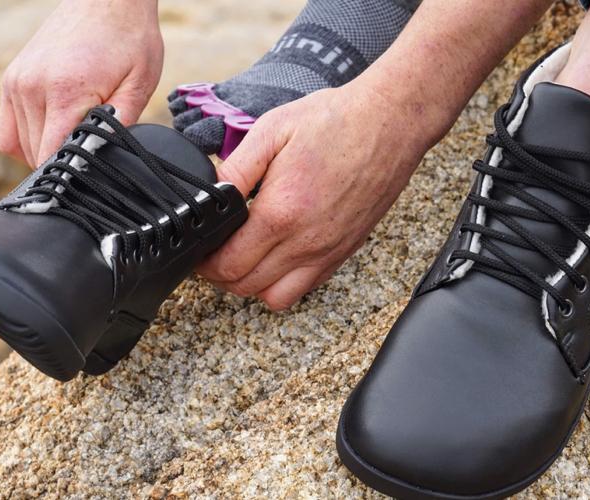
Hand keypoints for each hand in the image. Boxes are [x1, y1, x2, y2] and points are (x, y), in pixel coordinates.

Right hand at [0, 0, 162, 166]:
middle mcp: (32, 87)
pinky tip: (51, 138)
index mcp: (65, 91)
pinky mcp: (11, 80)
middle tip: (88, 158)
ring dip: (43, 153)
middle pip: (34, 155)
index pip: (51, 156)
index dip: (69, 175)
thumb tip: (103, 158)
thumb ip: (120, 124)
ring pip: (18, 146)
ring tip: (74, 144)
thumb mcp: (140, 83)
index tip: (87, 179)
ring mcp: (16, 82)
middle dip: (61, 165)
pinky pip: (7, 130)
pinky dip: (25, 141)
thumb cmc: (129, 38)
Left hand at [197, 84, 433, 310]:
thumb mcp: (271, 131)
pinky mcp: (344, 251)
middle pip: (246, 287)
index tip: (199, 248)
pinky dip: (282, 282)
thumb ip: (235, 169)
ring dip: (251, 284)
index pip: (228, 264)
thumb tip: (208, 195)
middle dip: (220, 275)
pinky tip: (275, 255)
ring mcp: (328, 251)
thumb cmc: (335, 121)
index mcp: (281, 213)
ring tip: (243, 257)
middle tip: (213, 252)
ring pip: (275, 297)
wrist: (390, 122)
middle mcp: (306, 242)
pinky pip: (305, 288)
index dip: (204, 263)